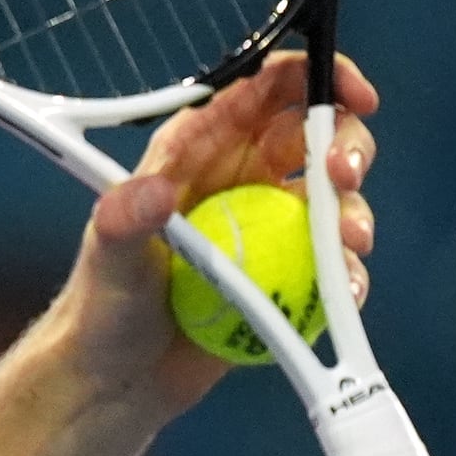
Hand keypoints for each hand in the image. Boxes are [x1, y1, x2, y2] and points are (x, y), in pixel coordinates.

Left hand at [60, 49, 379, 412]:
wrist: (118, 379)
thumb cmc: (101, 309)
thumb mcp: (108, 261)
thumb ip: (123, 222)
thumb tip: (152, 191)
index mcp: (197, 148)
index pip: (264, 87)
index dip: (317, 76)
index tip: (354, 95)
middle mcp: (239, 177)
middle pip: (317, 133)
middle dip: (346, 143)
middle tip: (341, 177)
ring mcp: (268, 225)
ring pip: (336, 196)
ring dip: (355, 213)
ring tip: (347, 244)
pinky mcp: (287, 273)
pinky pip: (334, 260)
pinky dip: (348, 271)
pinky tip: (341, 292)